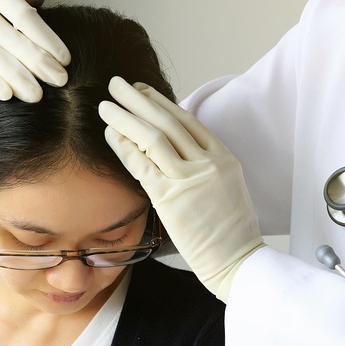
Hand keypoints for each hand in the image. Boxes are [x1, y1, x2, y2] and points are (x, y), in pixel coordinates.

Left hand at [100, 77, 264, 300]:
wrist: (239, 261)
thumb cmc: (232, 232)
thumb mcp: (227, 187)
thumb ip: (205, 166)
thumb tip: (176, 152)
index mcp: (223, 157)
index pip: (187, 121)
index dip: (161, 102)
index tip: (142, 91)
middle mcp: (207, 163)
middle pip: (167, 121)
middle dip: (138, 100)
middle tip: (117, 84)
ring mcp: (188, 179)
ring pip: (152, 137)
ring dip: (125, 118)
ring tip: (105, 106)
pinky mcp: (170, 199)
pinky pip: (141, 166)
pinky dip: (123, 148)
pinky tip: (110, 136)